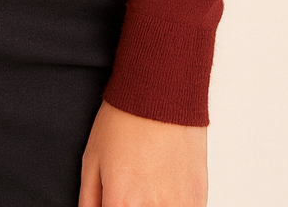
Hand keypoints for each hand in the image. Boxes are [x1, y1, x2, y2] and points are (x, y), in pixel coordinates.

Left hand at [79, 99, 207, 205]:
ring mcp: (180, 206)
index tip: (111, 202)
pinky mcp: (198, 199)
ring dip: (149, 206)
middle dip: (127, 206)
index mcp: (122, 203)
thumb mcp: (91, 159)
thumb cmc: (125, 119)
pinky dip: (170, 206)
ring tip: (143, 187)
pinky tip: (161, 189)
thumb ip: (89, 202)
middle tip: (127, 194)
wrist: (163, 91)